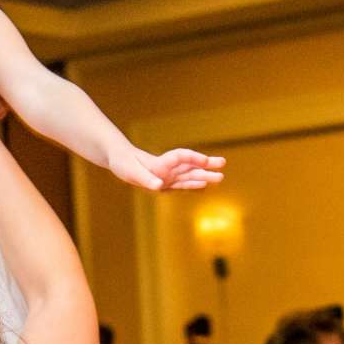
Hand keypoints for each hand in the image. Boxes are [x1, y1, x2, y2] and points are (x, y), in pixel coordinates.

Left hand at [110, 145, 224, 192]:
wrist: (120, 159)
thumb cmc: (123, 163)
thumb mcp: (131, 171)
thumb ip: (145, 178)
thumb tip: (159, 185)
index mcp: (160, 163)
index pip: (180, 157)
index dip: (193, 158)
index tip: (205, 160)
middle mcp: (167, 168)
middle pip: (189, 165)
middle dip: (205, 165)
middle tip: (223, 163)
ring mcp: (167, 175)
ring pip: (188, 175)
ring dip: (203, 175)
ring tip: (220, 176)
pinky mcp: (165, 182)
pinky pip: (181, 183)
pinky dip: (192, 184)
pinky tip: (203, 185)